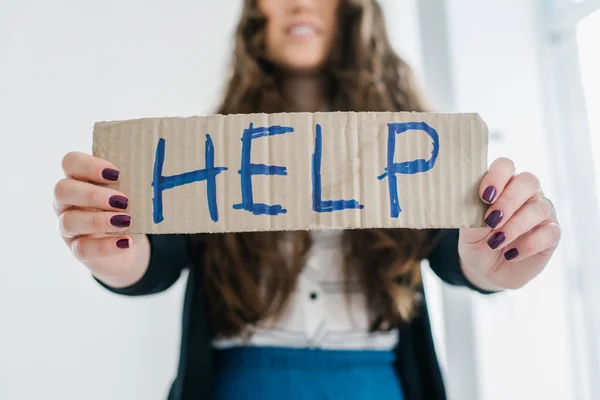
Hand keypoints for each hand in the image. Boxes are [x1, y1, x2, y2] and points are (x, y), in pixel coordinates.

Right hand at [54, 152, 149, 287]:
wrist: (126, 243)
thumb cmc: (126, 209)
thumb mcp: (130, 193)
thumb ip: (133, 181)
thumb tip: (155, 174)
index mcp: (78, 180)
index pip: (70, 162)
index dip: (88, 165)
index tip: (116, 174)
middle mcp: (66, 202)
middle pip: (62, 190)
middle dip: (92, 194)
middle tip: (123, 200)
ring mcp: (68, 227)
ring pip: (68, 221)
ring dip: (98, 220)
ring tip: (126, 221)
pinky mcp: (78, 250)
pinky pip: (83, 249)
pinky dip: (105, 246)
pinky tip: (125, 242)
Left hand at [458, 158, 560, 290]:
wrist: (486, 270)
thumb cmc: (477, 242)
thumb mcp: (468, 230)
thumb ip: (472, 215)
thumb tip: (479, 207)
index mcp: (502, 184)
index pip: (505, 166)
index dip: (497, 176)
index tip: (485, 196)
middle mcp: (526, 193)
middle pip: (528, 181)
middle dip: (508, 201)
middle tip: (491, 221)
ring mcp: (542, 212)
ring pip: (540, 207)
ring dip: (516, 225)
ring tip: (495, 242)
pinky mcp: (551, 234)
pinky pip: (550, 232)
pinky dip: (529, 244)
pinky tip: (511, 254)